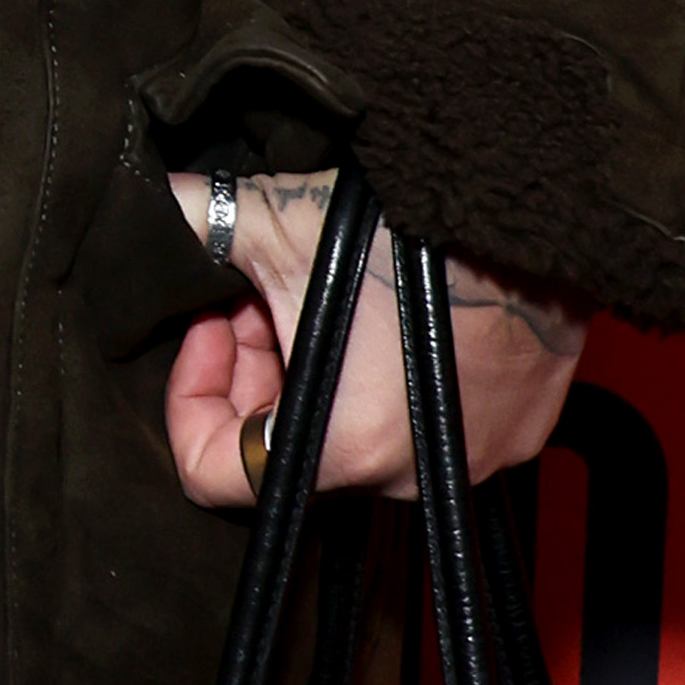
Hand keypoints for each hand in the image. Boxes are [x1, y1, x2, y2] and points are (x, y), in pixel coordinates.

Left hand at [162, 172, 584, 514]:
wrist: (544, 214)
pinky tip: (383, 309)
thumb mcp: (275, 220)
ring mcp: (466, 463)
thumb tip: (140, 206)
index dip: (191, 394)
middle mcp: (406, 478)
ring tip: (324, 293)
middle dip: (256, 366)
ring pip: (350, 430)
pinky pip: (419, 422)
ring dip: (318, 368)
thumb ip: (187, 224)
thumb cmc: (414, 226)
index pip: (214, 473)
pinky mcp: (514, 434)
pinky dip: (385, 376)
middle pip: (284, 441)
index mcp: (339, 449)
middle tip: (262, 296)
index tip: (208, 330)